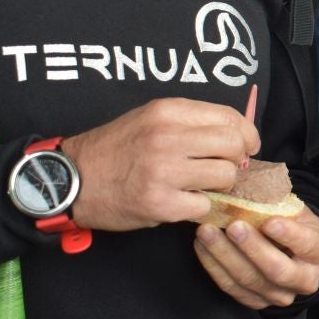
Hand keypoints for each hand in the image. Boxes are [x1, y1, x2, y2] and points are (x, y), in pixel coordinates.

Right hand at [59, 98, 258, 231]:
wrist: (72, 178)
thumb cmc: (115, 149)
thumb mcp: (150, 119)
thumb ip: (191, 123)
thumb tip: (239, 137)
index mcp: (168, 111)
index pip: (231, 118)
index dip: (246, 135)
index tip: (245, 146)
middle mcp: (167, 137)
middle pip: (234, 146)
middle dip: (236, 160)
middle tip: (223, 169)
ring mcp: (163, 171)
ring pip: (225, 176)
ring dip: (218, 185)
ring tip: (198, 185)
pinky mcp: (159, 203)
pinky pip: (203, 205)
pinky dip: (196, 207)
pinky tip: (179, 201)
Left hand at [194, 204, 318, 308]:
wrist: (292, 252)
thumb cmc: (293, 224)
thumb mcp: (296, 211)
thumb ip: (279, 205)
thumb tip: (249, 189)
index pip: (308, 245)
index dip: (289, 234)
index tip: (270, 221)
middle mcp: (305, 280)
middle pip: (277, 270)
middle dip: (252, 248)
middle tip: (233, 226)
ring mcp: (280, 295)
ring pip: (250, 281)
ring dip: (225, 255)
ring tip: (207, 231)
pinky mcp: (257, 302)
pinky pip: (232, 288)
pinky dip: (214, 266)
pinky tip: (202, 246)